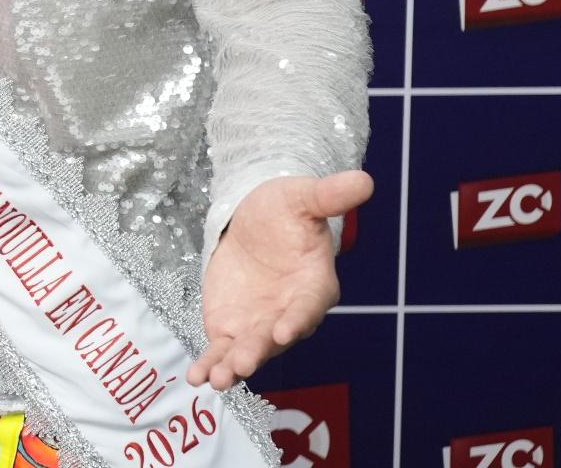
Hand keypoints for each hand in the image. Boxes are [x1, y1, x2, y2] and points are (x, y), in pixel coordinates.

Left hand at [187, 170, 372, 390]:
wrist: (254, 222)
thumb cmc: (285, 211)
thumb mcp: (301, 196)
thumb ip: (329, 195)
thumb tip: (364, 180)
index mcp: (314, 284)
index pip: (308, 305)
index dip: (297, 318)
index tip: (283, 330)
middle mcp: (290, 313)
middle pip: (276, 336)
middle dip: (259, 350)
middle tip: (242, 363)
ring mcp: (261, 325)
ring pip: (249, 350)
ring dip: (233, 366)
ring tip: (216, 380)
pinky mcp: (233, 329)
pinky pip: (223, 351)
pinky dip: (211, 364)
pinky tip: (196, 377)